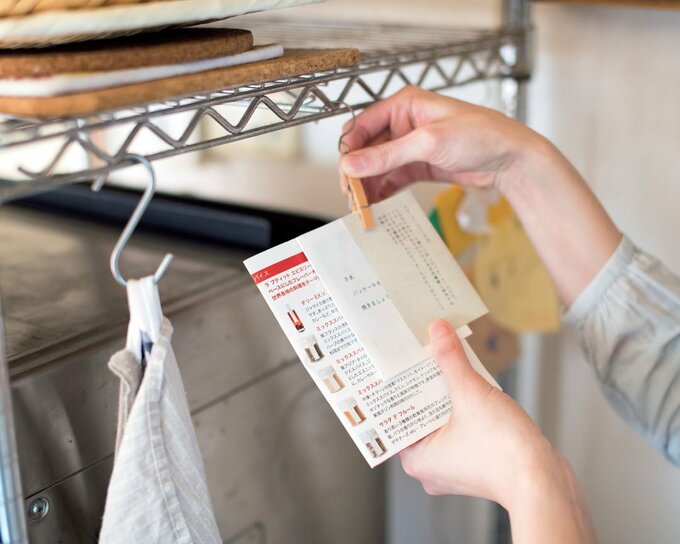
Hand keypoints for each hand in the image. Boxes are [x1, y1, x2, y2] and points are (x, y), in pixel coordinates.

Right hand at [338, 85, 545, 202]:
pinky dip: (382, 191)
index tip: (345, 173)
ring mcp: (411, 146)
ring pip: (378, 166)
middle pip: (367, 148)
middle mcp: (404, 123)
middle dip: (357, 171)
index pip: (363, 125)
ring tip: (362, 205)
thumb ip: (388, 155)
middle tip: (351, 195)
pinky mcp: (419, 165)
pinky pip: (392, 178)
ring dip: (368, 184)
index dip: (350, 149)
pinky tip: (376, 205)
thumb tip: (353, 164)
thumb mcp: (429, 143)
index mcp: (405, 105)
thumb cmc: (480, 136)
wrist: (510, 159)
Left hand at [400, 320, 595, 543]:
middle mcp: (431, 466)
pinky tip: (471, 384)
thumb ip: (451, 360)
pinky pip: (462, 427)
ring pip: (443, 420)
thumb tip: (438, 331)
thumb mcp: (470, 394)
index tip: (397, 363)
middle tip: (420, 354)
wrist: (544, 482)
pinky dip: (464, 407)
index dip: (397, 387)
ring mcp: (455, 466)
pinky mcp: (477, 462)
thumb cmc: (503, 452)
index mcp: (416, 459)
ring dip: (446, 393)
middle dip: (424, 384)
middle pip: (420, 414)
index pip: (395, 417)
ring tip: (444, 361)